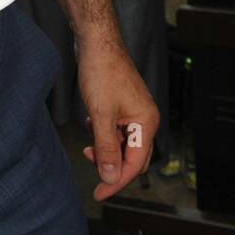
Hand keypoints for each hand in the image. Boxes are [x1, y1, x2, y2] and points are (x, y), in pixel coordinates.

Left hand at [77, 38, 158, 200]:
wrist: (96, 40)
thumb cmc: (102, 71)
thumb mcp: (101, 114)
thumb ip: (106, 148)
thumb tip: (110, 177)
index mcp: (146, 123)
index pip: (134, 164)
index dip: (116, 181)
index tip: (98, 193)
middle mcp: (145, 118)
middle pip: (132, 156)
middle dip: (112, 166)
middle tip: (92, 171)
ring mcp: (134, 110)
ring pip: (123, 143)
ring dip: (106, 149)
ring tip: (88, 146)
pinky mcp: (123, 103)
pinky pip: (116, 129)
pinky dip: (104, 134)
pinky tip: (90, 125)